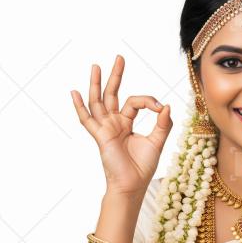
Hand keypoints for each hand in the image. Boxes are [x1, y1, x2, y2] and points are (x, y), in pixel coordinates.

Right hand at [71, 55, 172, 196]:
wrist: (133, 185)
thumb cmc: (143, 166)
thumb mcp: (157, 141)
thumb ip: (163, 124)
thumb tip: (167, 105)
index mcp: (126, 122)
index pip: (135, 101)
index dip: (148, 101)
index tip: (160, 108)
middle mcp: (114, 122)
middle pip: (113, 94)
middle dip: (116, 75)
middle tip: (120, 57)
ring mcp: (105, 128)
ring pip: (99, 101)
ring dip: (97, 84)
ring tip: (96, 66)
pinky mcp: (100, 136)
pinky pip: (87, 120)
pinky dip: (80, 107)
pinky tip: (74, 93)